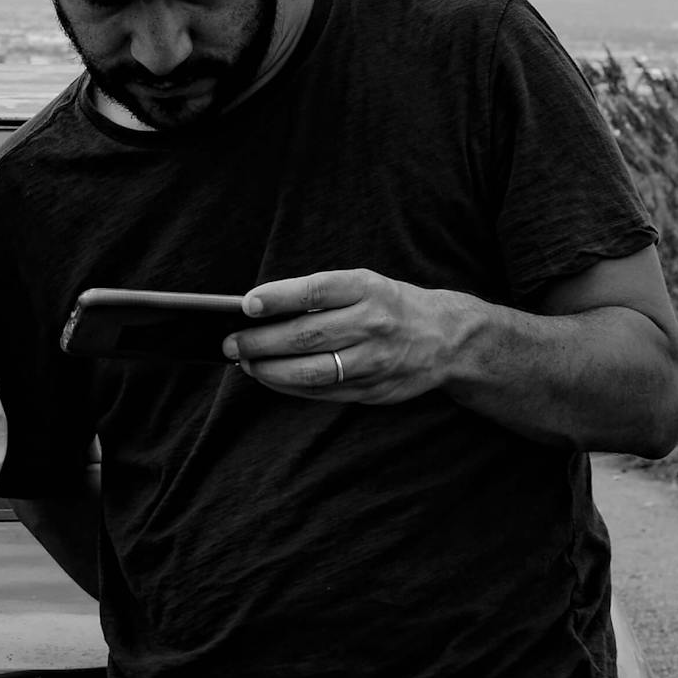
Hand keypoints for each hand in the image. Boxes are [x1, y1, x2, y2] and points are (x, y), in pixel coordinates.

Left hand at [226, 268, 469, 404]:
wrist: (447, 338)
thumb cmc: (391, 305)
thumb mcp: (365, 285)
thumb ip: (320, 296)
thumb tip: (261, 309)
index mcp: (367, 289)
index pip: (316, 291)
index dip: (279, 298)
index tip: (247, 304)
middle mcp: (372, 323)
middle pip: (307, 336)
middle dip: (261, 342)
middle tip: (231, 343)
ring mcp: (374, 360)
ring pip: (312, 371)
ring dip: (270, 370)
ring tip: (245, 363)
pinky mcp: (373, 389)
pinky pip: (322, 392)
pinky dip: (289, 386)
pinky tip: (270, 378)